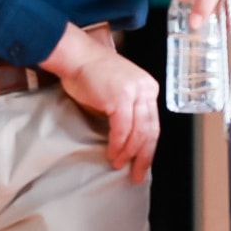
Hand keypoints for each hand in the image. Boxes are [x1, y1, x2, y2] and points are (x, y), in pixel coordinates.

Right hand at [43, 25, 160, 179]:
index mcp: (148, 87)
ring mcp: (134, 92)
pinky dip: (118, 144)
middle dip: (144, 156)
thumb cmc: (91, 73)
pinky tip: (112, 153)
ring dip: (128, 153)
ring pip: (138, 132)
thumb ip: (128, 110)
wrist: (76, 56)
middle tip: (138, 174)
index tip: (143, 163)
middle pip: (150, 131)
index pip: (153, 124)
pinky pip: (122, 129)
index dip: (148, 147)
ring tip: (119, 164)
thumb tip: (129, 141)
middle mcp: (145, 89)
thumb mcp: (119, 90)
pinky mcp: (119, 97)